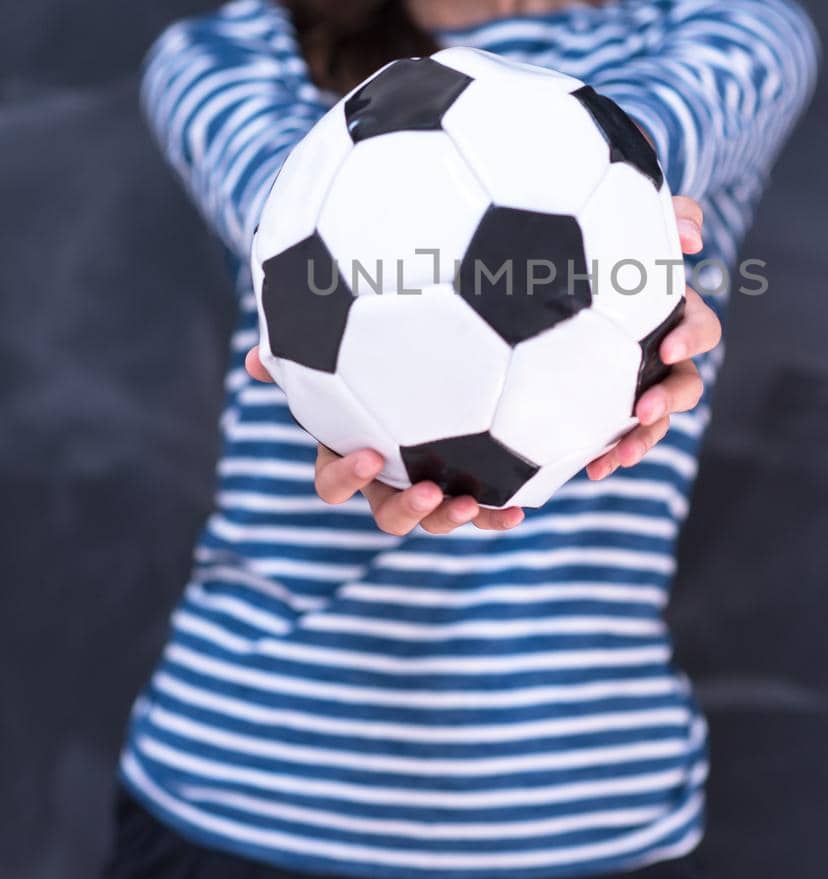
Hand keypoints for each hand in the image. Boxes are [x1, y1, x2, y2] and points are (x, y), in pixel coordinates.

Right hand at [244, 346, 525, 534]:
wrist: (424, 370)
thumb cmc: (364, 366)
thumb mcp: (334, 358)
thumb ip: (296, 360)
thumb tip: (255, 358)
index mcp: (350, 457)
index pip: (332, 484)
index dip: (345, 478)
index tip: (367, 455)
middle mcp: (387, 482)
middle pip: (387, 514)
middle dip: (406, 509)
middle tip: (429, 492)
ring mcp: (427, 489)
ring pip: (434, 520)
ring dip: (453, 518)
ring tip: (474, 505)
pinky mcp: (466, 488)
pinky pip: (482, 510)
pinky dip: (498, 515)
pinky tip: (521, 511)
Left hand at [583, 194, 721, 481]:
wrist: (551, 255)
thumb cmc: (601, 235)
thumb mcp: (633, 215)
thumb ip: (671, 214)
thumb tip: (694, 236)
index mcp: (671, 314)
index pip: (702, 329)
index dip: (692, 340)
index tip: (666, 348)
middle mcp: (660, 353)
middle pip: (687, 385)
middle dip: (669, 401)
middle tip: (643, 408)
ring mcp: (636, 382)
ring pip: (655, 420)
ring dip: (643, 439)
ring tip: (619, 455)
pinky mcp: (606, 405)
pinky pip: (617, 436)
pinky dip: (609, 453)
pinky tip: (590, 470)